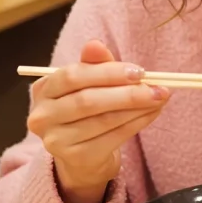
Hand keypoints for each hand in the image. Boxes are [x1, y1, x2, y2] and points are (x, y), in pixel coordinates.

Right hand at [28, 40, 168, 202]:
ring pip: (103, 120)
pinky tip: (152, 113)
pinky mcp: (76, 158)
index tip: (139, 72)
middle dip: (127, 93)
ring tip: (159, 98)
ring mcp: (56, 141)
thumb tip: (95, 44)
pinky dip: (137, 123)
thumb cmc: (87, 110)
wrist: (82, 156)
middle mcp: (42, 116)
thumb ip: (94, 64)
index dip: (108, 72)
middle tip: (157, 87)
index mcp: (43, 90)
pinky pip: (112, 138)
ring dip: (137, 108)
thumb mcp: (89, 83)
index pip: (73, 76)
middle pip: (87, 101)